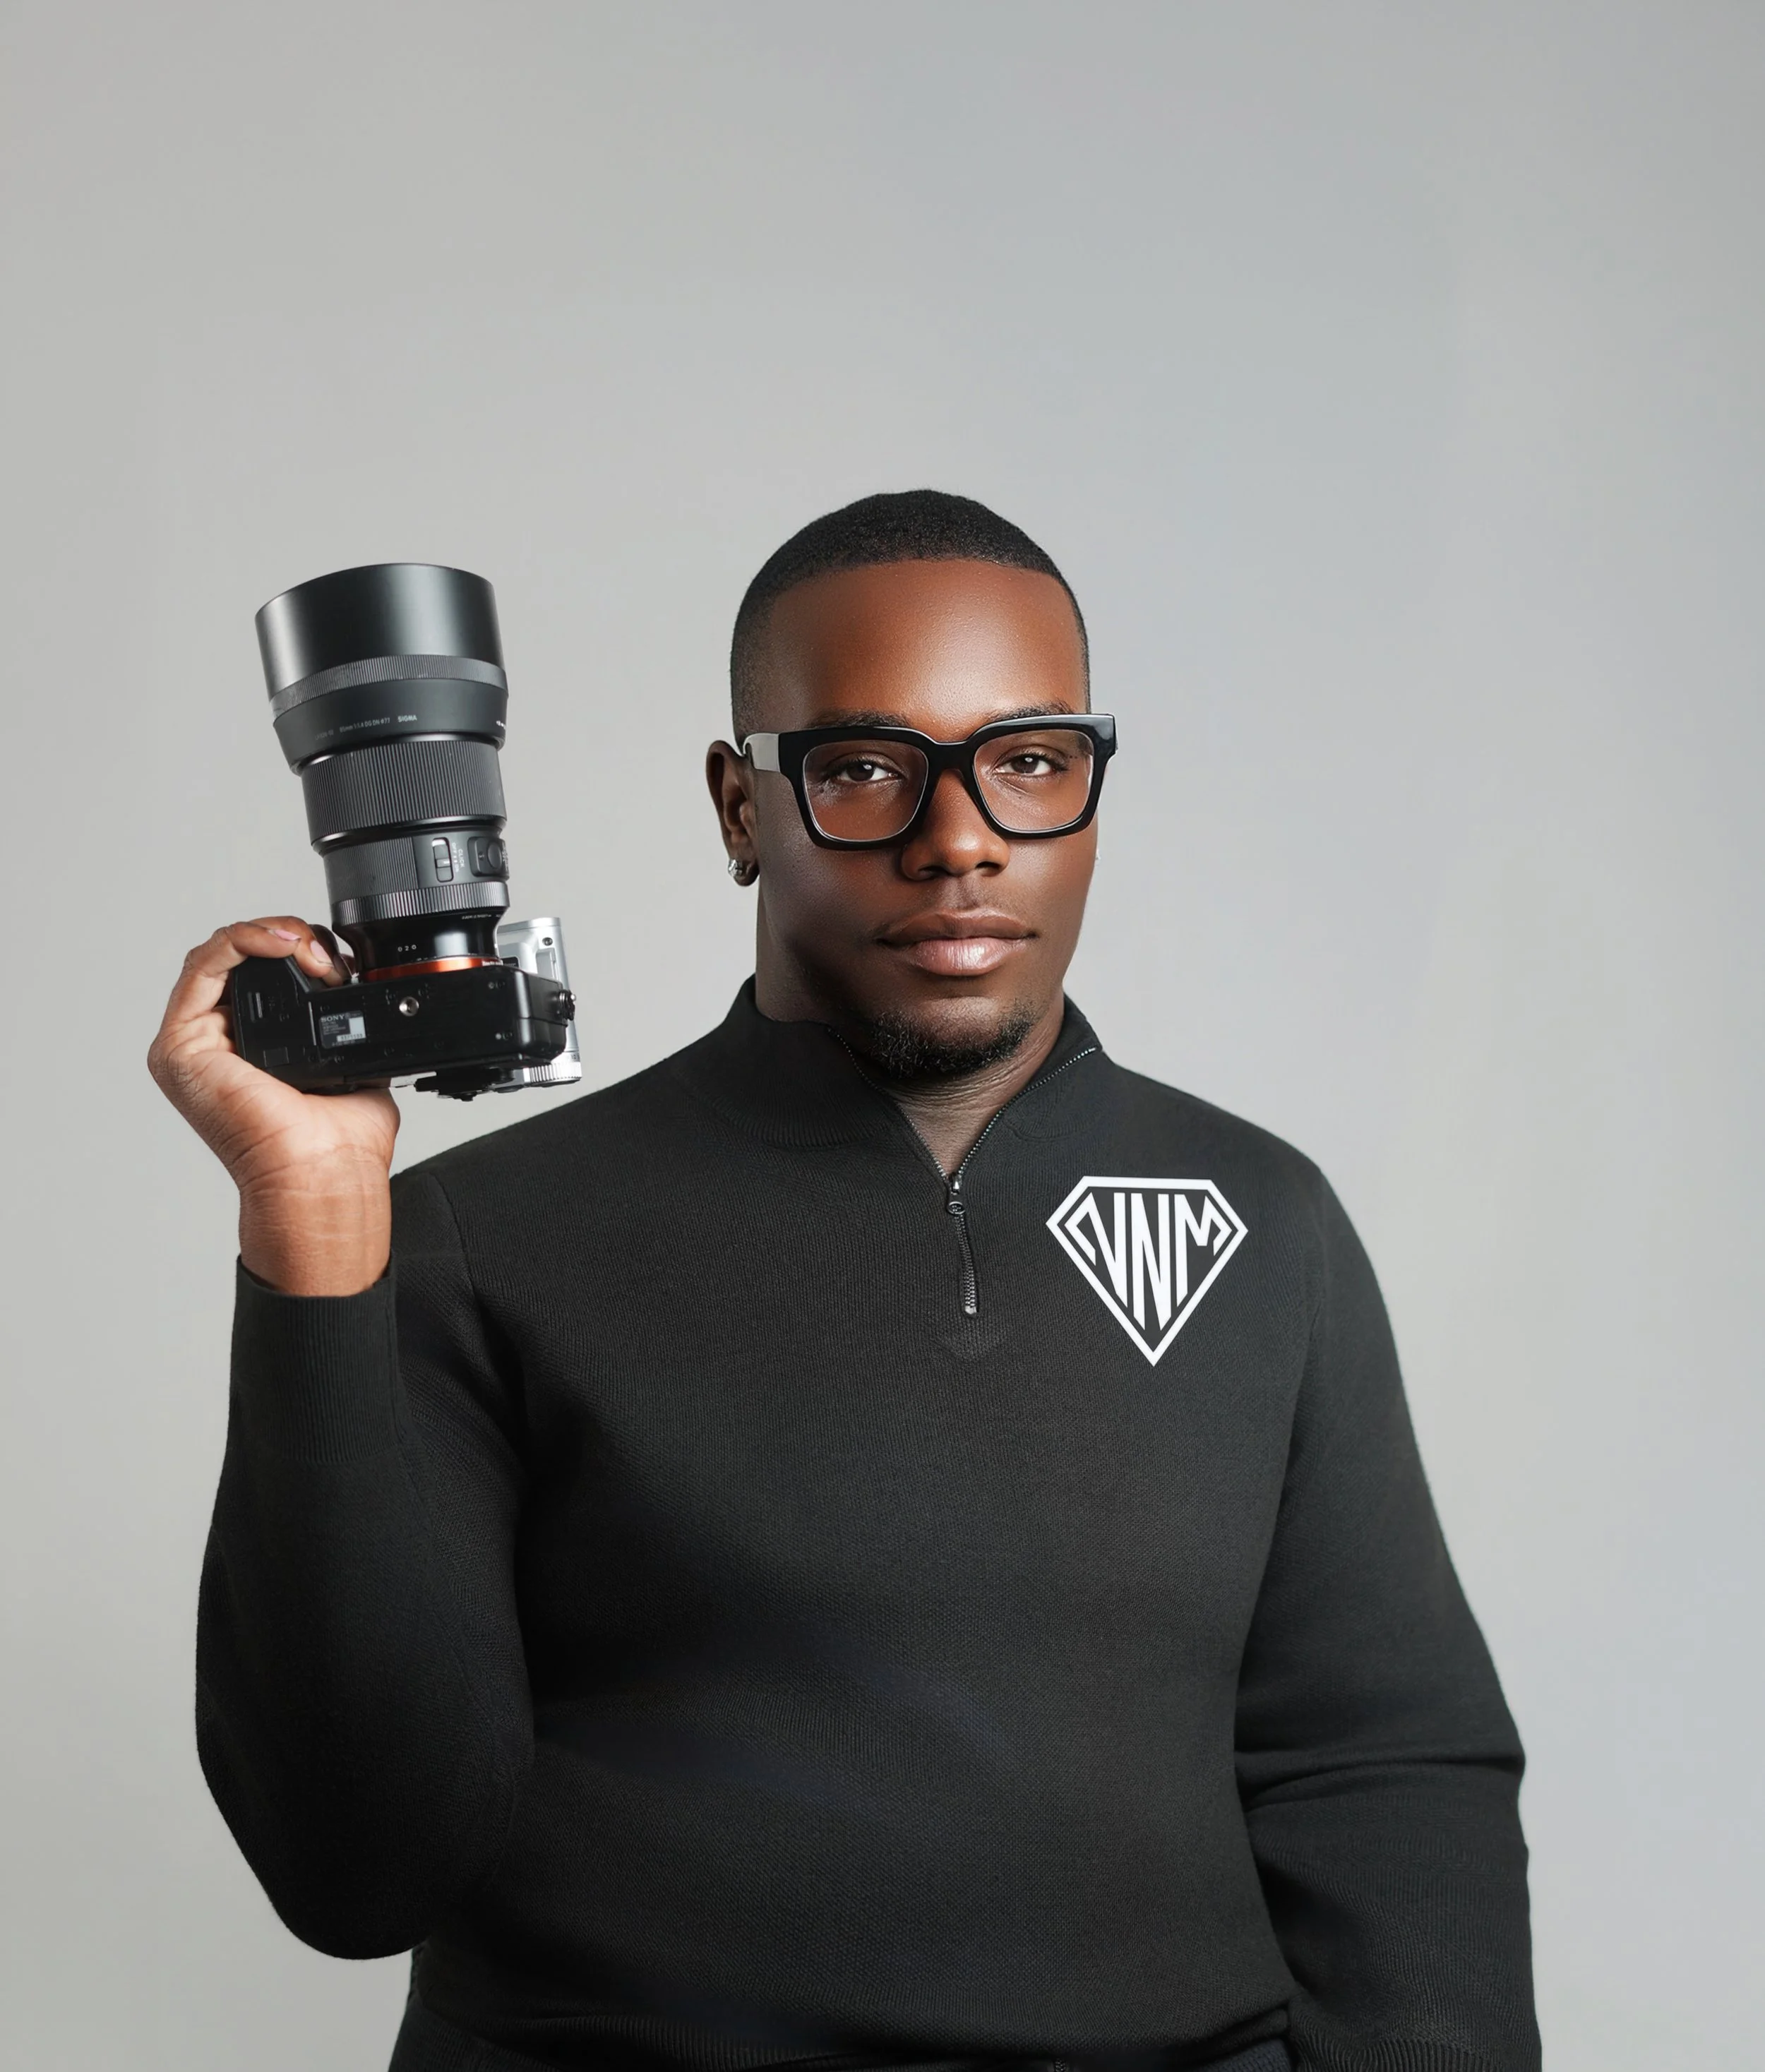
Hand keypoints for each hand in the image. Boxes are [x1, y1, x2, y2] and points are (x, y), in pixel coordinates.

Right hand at [148, 919, 399, 1294]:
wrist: (323, 1171)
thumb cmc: (339, 1140)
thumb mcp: (352, 1059)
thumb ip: (344, 1023)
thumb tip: (359, 988)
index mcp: (252, 1048)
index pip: (260, 973)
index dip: (296, 949)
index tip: (335, 958)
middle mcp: (217, 1044)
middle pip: (237, 959)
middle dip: (284, 938)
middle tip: (323, 954)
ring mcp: (193, 1044)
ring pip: (216, 956)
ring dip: (265, 936)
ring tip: (304, 948)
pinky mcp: (179, 1047)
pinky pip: (200, 968)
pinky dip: (239, 941)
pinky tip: (278, 943)